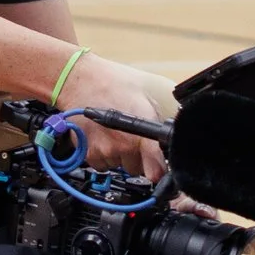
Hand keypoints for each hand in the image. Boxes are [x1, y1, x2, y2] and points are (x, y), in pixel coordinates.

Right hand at [55, 54, 169, 180]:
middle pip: (139, 170)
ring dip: (120, 156)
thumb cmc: (113, 84)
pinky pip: (102, 165)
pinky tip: (103, 138)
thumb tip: (174, 132)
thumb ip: (161, 119)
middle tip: (133, 138)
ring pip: (120, 167)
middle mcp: (122, 146)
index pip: (156, 170)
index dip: (160, 173)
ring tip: (115, 134)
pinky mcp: (88, 154)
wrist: (80, 81)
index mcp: (141, 133)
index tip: (161, 172)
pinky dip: (103, 156)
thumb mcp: (147, 97)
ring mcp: (104, 152)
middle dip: (139, 158)